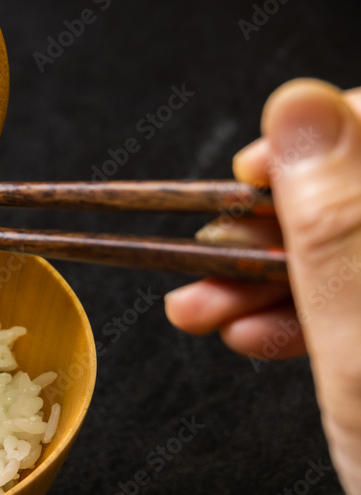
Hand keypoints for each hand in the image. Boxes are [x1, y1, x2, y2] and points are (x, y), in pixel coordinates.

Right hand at [165, 79, 360, 494]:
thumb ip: (339, 226)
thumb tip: (301, 110)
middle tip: (207, 258)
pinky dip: (295, 315)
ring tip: (199, 308)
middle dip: (272, 227)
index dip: (319, 138)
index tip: (250, 173)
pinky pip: (356, 301)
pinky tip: (246, 333)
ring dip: (265, 277)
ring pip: (351, 252)